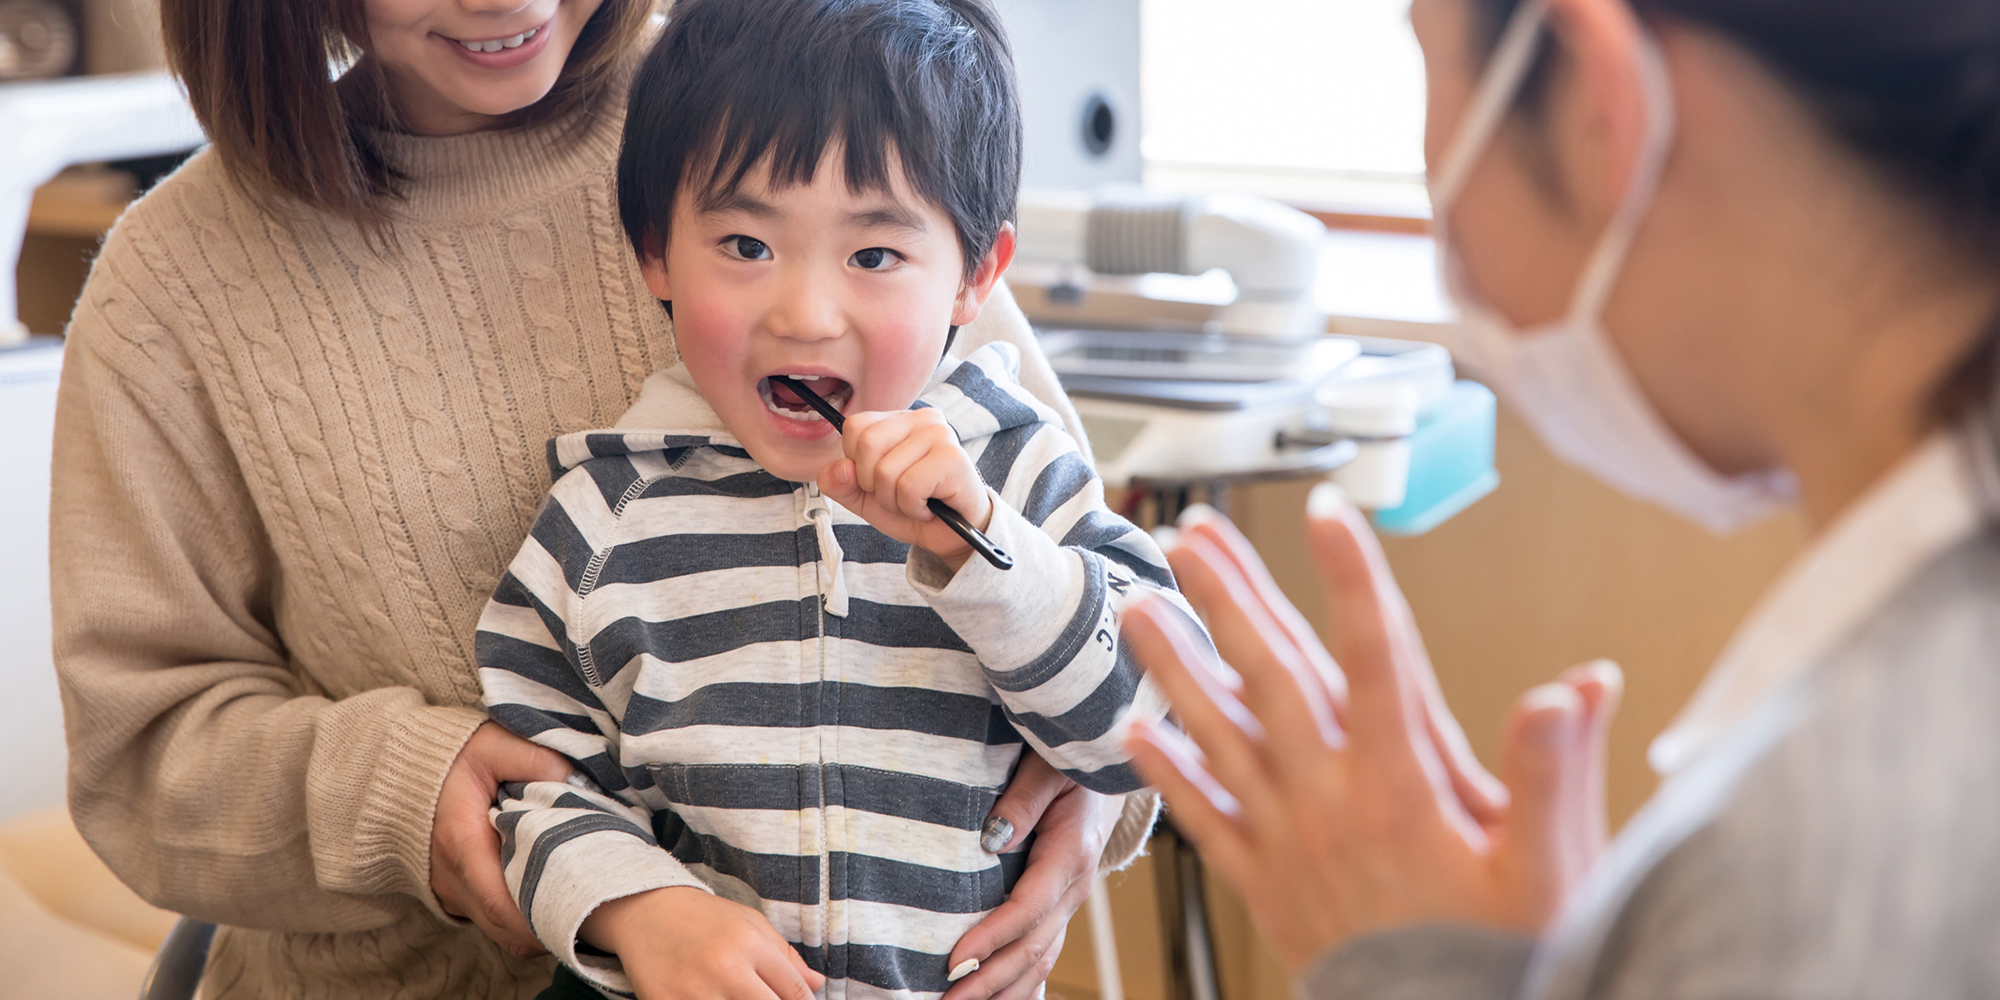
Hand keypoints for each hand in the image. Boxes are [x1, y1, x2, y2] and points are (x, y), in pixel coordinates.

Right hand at [432, 722, 577, 956]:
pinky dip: (518, 917)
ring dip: (532, 925)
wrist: (402, 768)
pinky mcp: (454, 892)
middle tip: (590, 915)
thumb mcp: (493, 744)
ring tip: (573, 905)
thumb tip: (573, 783)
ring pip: (496, 928)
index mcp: (460, 842)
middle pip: (501, 926)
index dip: (537, 919)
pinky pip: (488, 918)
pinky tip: (547, 895)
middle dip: (545, 928)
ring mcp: (448, 889)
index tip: (578, 916)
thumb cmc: (452, 755)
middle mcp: (449, 876)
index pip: (499, 902)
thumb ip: (535, 760)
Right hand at [582, 886, 825, 999]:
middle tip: (767, 998)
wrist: (646, 910)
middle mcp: (725, 968)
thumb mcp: (750, 924)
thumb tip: (817, 985)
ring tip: (739, 995)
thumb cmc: (705, 918)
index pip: (794, 991)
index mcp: (750, 944)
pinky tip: (715, 999)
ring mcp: (694, 991)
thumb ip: (786, 956)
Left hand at [818, 407, 992, 569]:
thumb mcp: (866, 497)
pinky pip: (908, 488)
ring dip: (895, 501)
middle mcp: (922, 418)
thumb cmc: (914, 507)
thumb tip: (838, 469)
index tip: (883, 480)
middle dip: (875, 485)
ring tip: (918, 502)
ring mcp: (940, 435)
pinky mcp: (953, 458)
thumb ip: (841, 483)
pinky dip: (913, 508)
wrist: (953, 536)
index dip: (858, 464)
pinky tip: (930, 507)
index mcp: (899, 419)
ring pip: (885, 472)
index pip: (854, 427)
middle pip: (866, 445)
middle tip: (900, 495)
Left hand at [944, 753, 1123, 999]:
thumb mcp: (1049, 767)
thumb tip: (993, 836)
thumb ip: (1023, 798)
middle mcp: (1073, 888)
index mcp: (1070, 855)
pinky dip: (1022, 986)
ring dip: (1002, 991)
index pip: (1029, 908)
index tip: (956, 959)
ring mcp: (1068, 903)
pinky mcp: (1058, 908)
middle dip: (990, 981)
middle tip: (947, 999)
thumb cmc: (1071, 761)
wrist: (1106, 769)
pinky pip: (1043, 956)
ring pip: (1040, 961)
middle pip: (1033, 948)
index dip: (993, 937)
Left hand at [1121, 488, 1619, 969]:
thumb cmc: (1506, 957)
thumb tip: (1577, 685)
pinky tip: (1135, 731)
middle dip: (1233, 599)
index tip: (1330, 509)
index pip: (1378, 657)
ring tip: (1141, 608)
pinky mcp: (1265, 883)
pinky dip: (1170, 775)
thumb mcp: (1551, 867)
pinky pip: (1205, 821)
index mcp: (1406, 785)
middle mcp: (1335, 801)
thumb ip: (1555, 772)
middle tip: (1193, 536)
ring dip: (1178, 667)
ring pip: (1223, 735)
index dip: (1354, 578)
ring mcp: (1290, 841)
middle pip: (1275, 678)